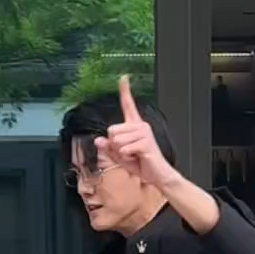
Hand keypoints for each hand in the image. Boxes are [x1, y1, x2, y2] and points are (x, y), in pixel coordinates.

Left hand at [96, 75, 177, 189]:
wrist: (156, 176)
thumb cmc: (140, 164)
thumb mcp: (119, 156)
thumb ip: (108, 148)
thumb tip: (98, 140)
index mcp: (134, 125)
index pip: (128, 105)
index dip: (125, 90)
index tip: (124, 77)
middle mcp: (140, 125)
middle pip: (112, 130)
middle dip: (114, 145)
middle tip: (128, 152)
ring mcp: (144, 133)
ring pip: (116, 140)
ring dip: (121, 152)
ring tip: (134, 155)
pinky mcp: (146, 142)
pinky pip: (124, 149)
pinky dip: (127, 157)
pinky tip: (137, 158)